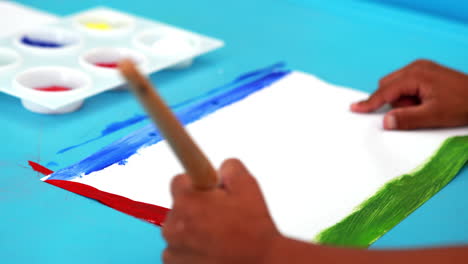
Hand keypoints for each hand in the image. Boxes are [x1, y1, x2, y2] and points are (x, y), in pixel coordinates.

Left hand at [162, 159, 280, 263]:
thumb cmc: (253, 232)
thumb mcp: (248, 187)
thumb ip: (230, 168)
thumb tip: (222, 168)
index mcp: (188, 202)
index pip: (178, 181)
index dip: (195, 184)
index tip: (205, 191)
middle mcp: (174, 225)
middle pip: (179, 206)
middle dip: (196, 208)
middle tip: (220, 216)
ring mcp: (173, 248)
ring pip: (178, 229)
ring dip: (193, 230)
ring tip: (219, 236)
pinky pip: (178, 250)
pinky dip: (191, 249)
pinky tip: (212, 250)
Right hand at [351, 59, 467, 129]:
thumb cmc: (464, 103)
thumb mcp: (434, 116)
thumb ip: (407, 119)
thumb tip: (386, 121)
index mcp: (415, 75)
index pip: (384, 91)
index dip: (370, 102)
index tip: (355, 108)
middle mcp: (416, 67)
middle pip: (388, 86)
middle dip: (395, 102)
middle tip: (415, 111)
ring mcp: (421, 68)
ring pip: (396, 86)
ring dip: (404, 100)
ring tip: (425, 107)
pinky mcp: (425, 73)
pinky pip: (406, 85)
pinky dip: (410, 97)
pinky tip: (425, 102)